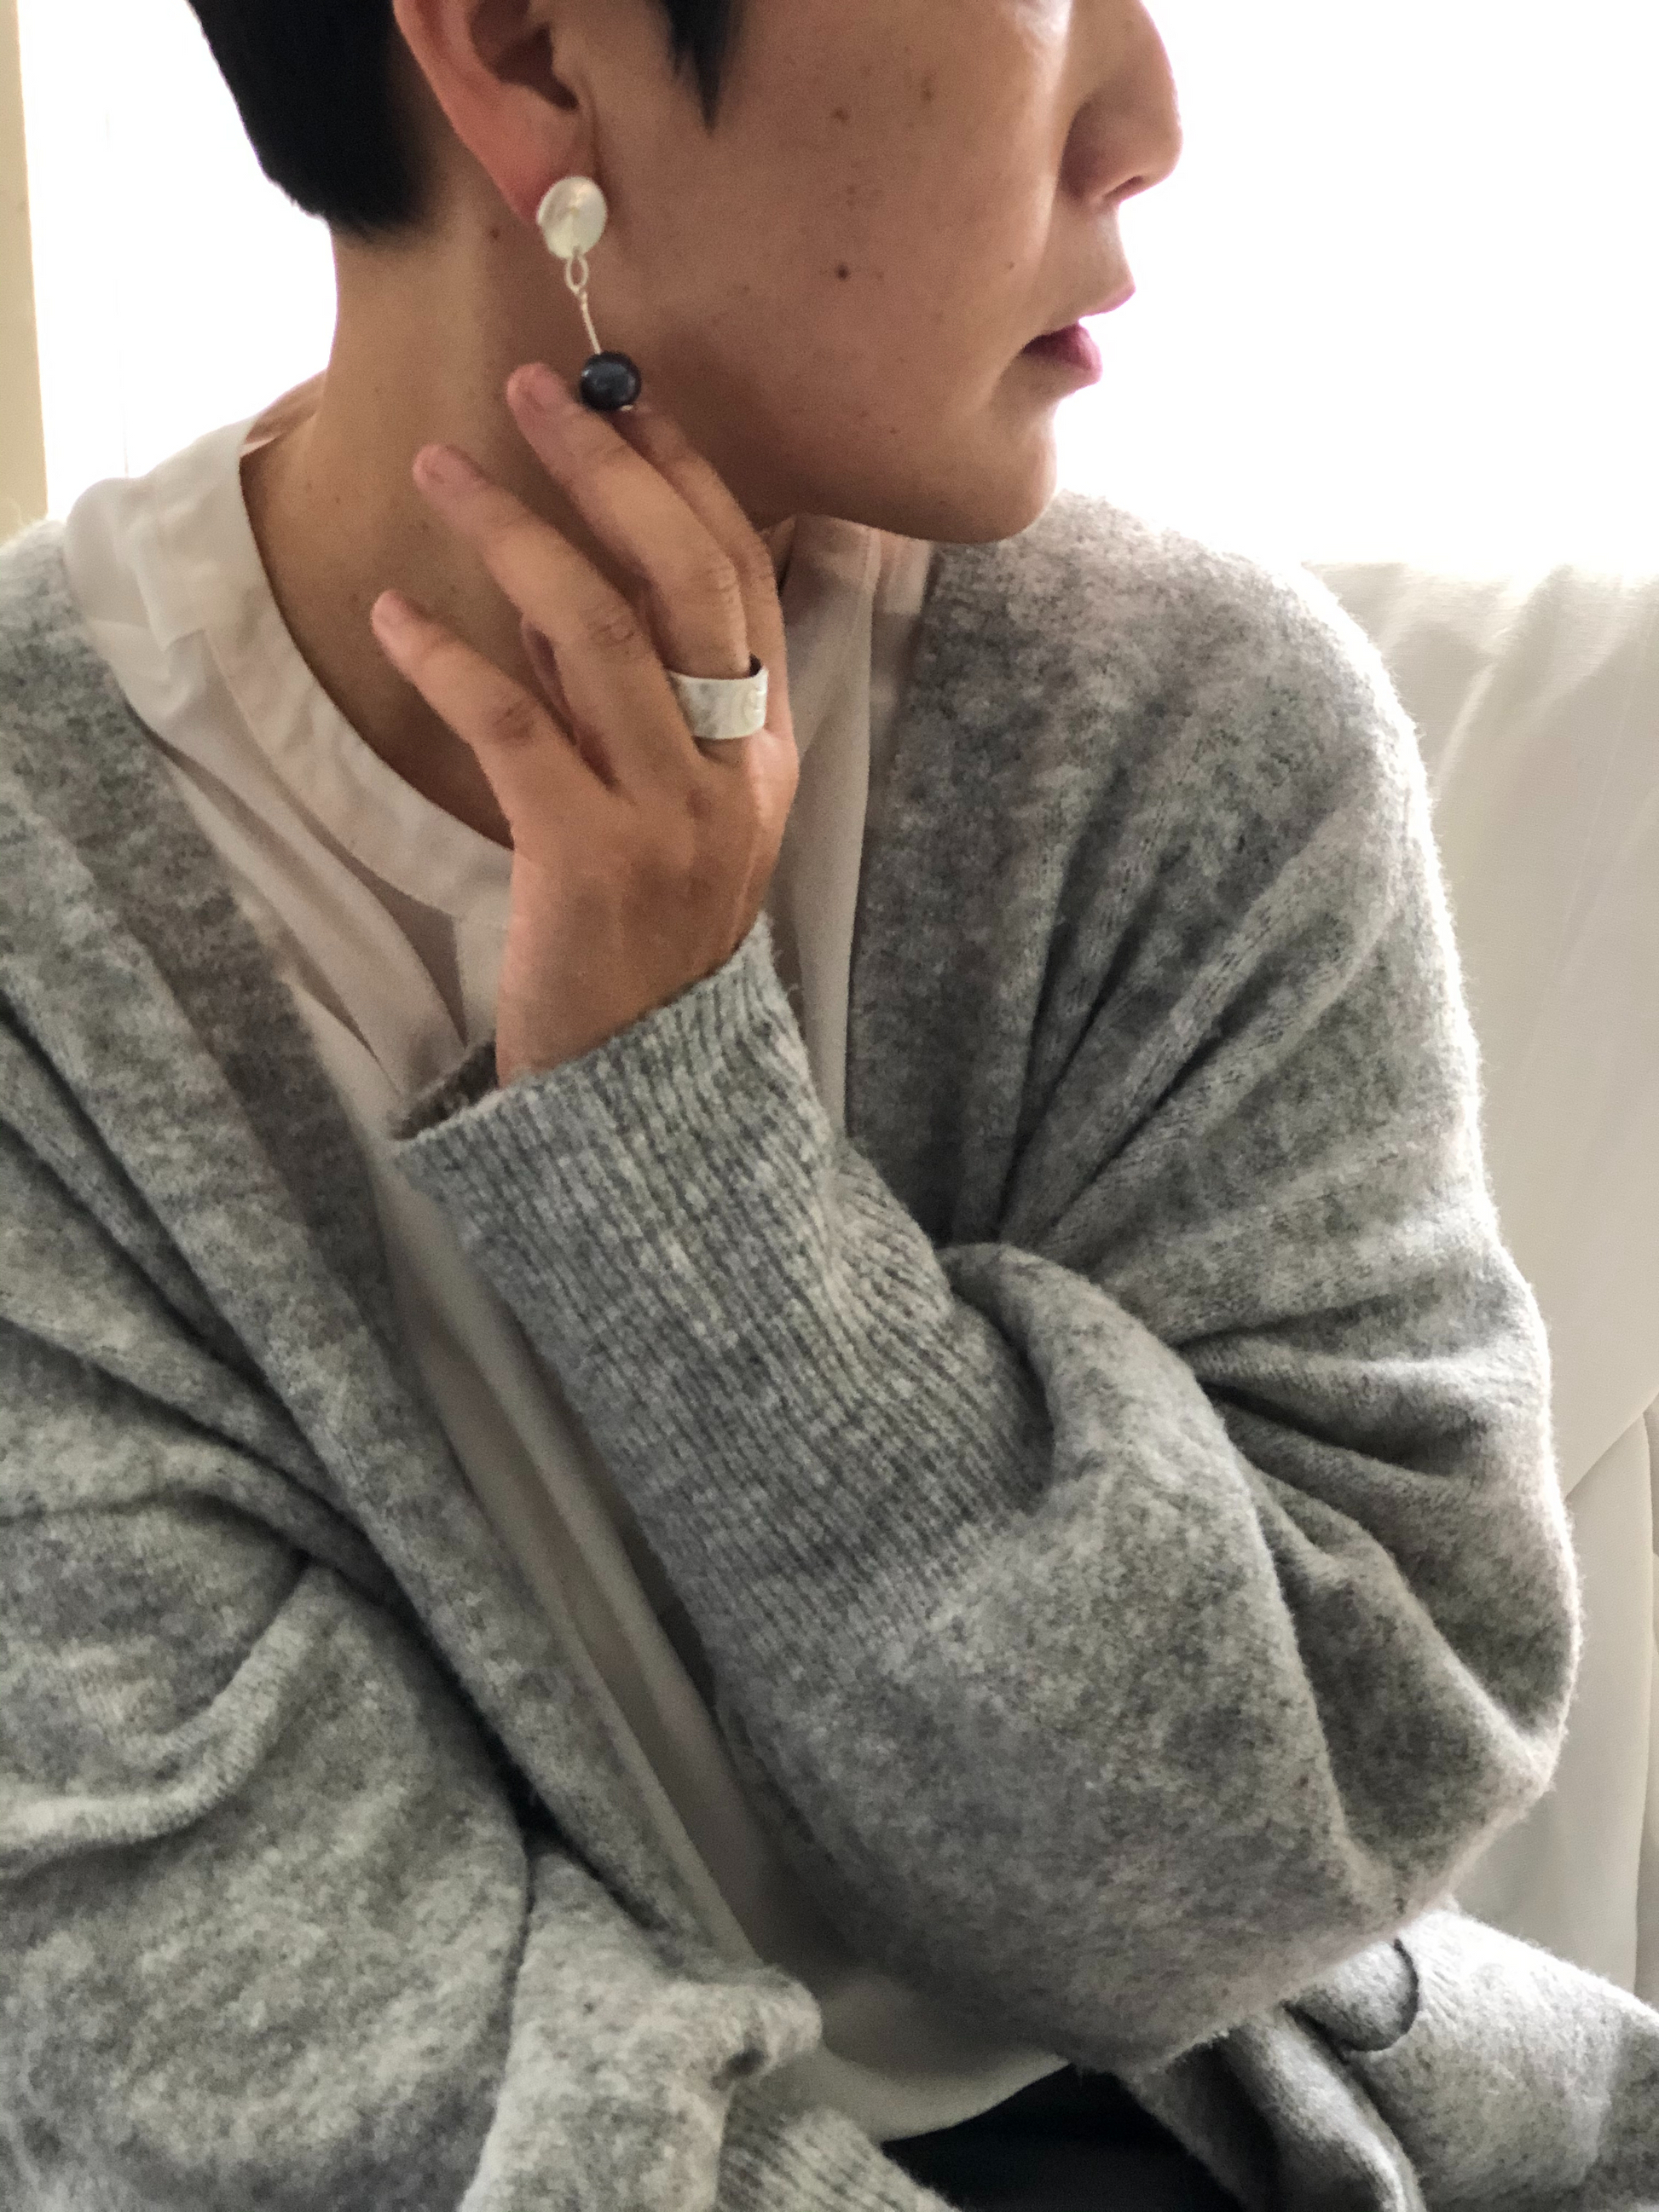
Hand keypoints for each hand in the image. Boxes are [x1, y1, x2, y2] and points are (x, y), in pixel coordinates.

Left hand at [369, 362, 797, 1086]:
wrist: (640, 1085)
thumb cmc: (642, 939)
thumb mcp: (668, 810)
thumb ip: (629, 704)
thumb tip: (562, 580)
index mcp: (767, 751)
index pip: (743, 579)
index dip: (686, 477)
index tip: (625, 397)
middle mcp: (735, 772)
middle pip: (687, 581)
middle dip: (609, 469)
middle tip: (532, 389)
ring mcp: (671, 818)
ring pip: (604, 636)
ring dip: (516, 536)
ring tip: (439, 469)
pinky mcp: (589, 862)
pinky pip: (515, 729)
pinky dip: (451, 659)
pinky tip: (396, 615)